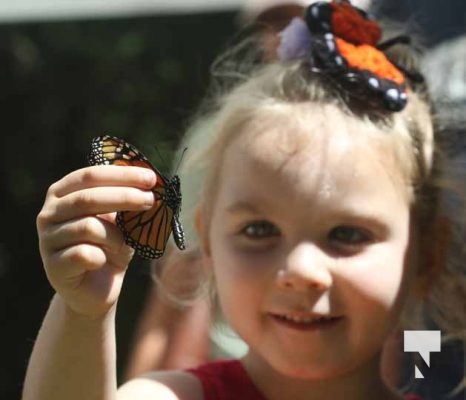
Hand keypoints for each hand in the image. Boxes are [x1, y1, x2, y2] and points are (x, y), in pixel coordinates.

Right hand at [36, 165, 155, 317]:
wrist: (97, 289)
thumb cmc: (110, 246)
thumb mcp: (121, 220)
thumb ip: (127, 201)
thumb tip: (150, 182)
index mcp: (63, 193)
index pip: (90, 176)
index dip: (121, 175)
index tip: (150, 178)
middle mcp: (50, 213)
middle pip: (87, 198)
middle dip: (124, 197)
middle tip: (150, 200)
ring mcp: (47, 240)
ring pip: (88, 227)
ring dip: (115, 235)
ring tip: (122, 244)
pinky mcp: (53, 266)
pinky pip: (83, 254)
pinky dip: (102, 256)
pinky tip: (102, 261)